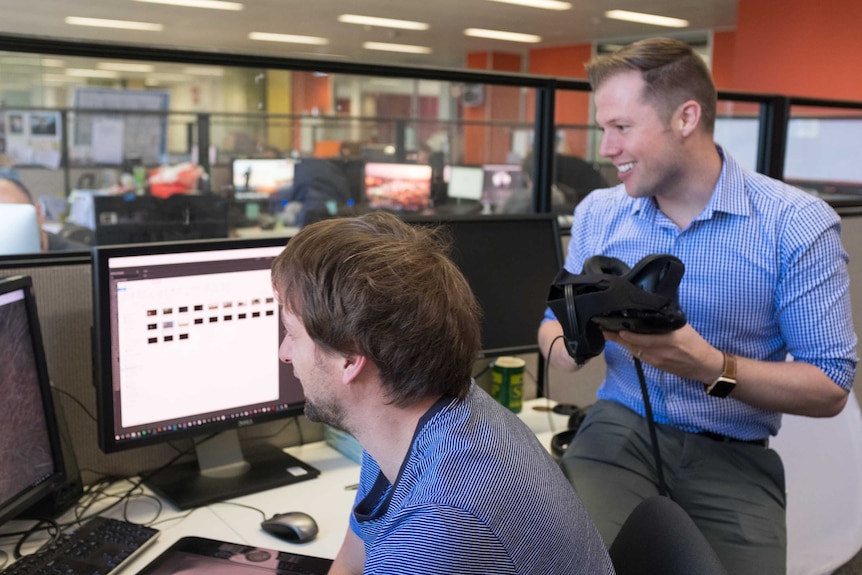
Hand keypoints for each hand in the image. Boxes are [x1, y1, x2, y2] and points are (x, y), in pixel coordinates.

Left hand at [602, 324, 723, 383]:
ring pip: (632, 350)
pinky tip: (622, 341)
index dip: (623, 332)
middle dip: (615, 336)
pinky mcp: (655, 365)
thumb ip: (664, 320)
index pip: (639, 336)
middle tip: (601, 327)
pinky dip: (629, 348)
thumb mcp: (682, 327)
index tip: (610, 323)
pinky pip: (638, 355)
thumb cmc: (694, 343)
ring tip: (607, 333)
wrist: (704, 365)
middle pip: (631, 344)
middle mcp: (658, 351)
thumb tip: (648, 310)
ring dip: (619, 342)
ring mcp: (655, 360)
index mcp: (666, 339)